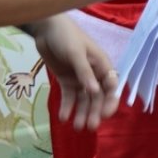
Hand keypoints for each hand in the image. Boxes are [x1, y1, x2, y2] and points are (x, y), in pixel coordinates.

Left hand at [28, 14, 119, 130]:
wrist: (46, 30)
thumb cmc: (67, 37)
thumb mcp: (76, 53)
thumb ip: (85, 72)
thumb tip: (95, 92)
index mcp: (102, 65)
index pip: (111, 86)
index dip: (111, 101)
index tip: (106, 115)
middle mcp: (94, 74)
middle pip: (98, 96)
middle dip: (95, 112)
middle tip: (89, 127)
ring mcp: (80, 78)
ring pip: (84, 99)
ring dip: (82, 113)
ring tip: (76, 127)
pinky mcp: (67, 80)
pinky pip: (69, 97)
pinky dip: (67, 107)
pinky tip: (63, 117)